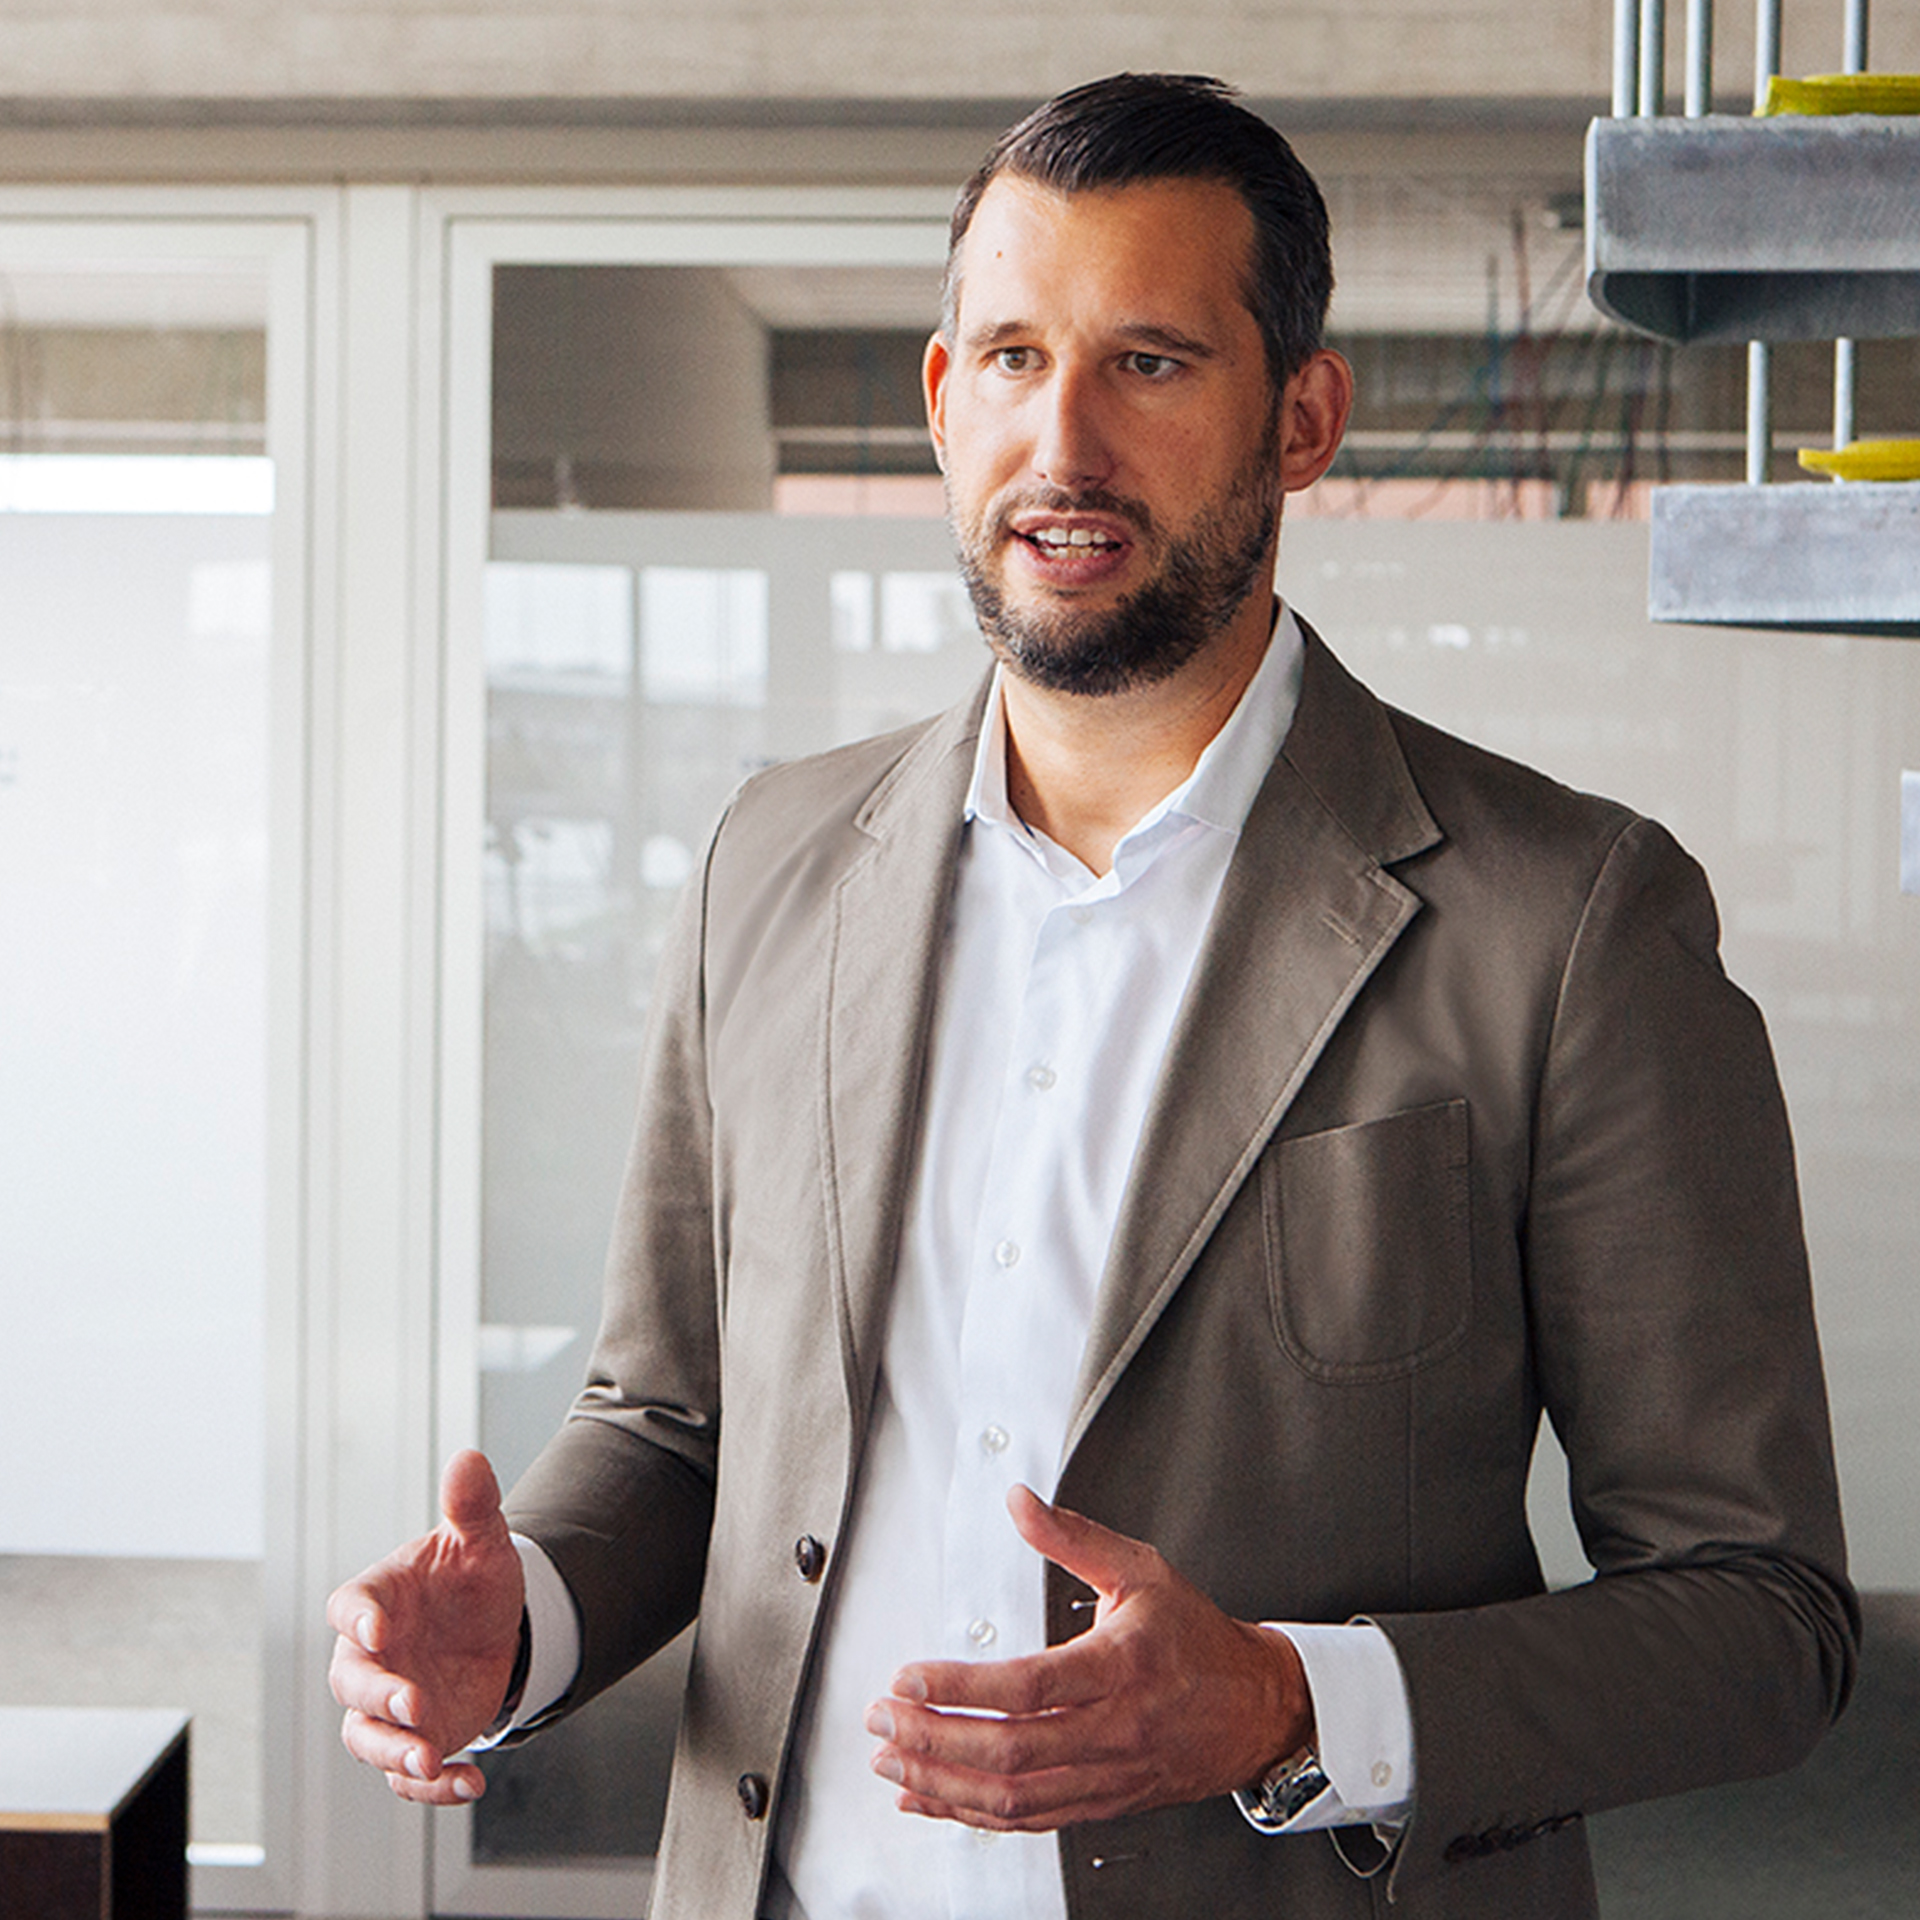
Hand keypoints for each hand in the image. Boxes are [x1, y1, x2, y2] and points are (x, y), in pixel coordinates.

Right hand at [327, 1450, 525, 1804]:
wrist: (496, 1628)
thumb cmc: (472, 1580)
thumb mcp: (481, 1542)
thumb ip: (472, 1506)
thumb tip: (470, 1457)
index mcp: (379, 1599)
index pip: (349, 1606)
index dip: (358, 1618)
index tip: (377, 1628)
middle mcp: (373, 1656)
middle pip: (351, 1682)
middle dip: (378, 1697)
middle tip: (415, 1705)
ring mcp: (389, 1703)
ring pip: (367, 1738)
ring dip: (395, 1752)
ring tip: (429, 1759)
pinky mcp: (413, 1739)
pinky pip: (407, 1775)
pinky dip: (433, 1787)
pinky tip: (470, 1781)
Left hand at [864, 1485, 1312, 1830]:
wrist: (1255, 1709)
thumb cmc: (1197, 1639)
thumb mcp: (1141, 1570)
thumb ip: (1072, 1537)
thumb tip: (1019, 1502)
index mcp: (1121, 1667)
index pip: (1028, 1687)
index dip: (960, 1688)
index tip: (909, 1676)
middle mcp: (1113, 1730)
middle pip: (1010, 1750)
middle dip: (933, 1739)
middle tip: (881, 1719)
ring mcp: (1107, 1776)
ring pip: (1014, 1797)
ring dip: (942, 1783)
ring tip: (891, 1760)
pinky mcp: (1102, 1803)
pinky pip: (1029, 1821)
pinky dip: (971, 1816)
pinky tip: (930, 1798)